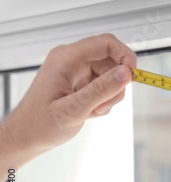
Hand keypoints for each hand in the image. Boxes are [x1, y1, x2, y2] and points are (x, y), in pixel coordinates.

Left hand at [0, 34, 136, 175]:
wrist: (26, 137)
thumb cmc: (39, 124)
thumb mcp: (74, 109)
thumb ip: (101, 90)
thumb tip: (125, 73)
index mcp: (66, 59)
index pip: (106, 43)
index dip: (125, 56)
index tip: (133, 75)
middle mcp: (72, 60)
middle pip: (112, 60)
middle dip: (117, 83)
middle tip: (108, 102)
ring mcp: (77, 71)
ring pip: (111, 74)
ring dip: (110, 95)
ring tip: (95, 110)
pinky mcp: (81, 82)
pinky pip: (105, 85)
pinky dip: (105, 100)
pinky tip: (91, 111)